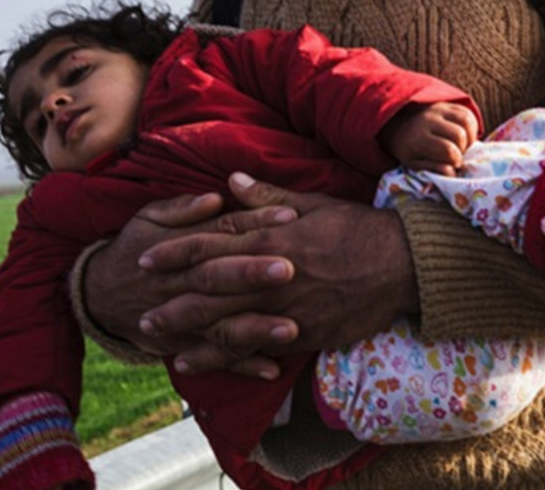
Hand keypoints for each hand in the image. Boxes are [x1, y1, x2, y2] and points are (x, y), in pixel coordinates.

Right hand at [82, 191, 299, 376]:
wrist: (100, 292)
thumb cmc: (138, 245)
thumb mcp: (150, 217)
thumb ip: (184, 207)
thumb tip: (214, 197)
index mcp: (182, 246)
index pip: (222, 231)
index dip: (254, 222)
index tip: (290, 216)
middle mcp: (183, 283)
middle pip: (219, 277)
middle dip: (252, 274)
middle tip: (289, 269)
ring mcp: (184, 318)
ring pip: (219, 323)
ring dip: (255, 329)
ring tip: (291, 329)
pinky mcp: (185, 344)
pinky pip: (215, 358)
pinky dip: (243, 366)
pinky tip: (273, 370)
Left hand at [137, 173, 418, 374]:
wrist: (405, 265)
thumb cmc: (361, 229)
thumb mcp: (317, 203)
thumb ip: (268, 195)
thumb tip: (229, 181)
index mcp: (277, 237)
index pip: (215, 243)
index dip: (176, 251)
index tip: (146, 258)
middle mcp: (276, 275)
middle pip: (212, 288)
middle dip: (172, 298)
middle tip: (139, 307)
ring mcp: (290, 308)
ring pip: (228, 323)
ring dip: (188, 332)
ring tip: (158, 336)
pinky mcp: (305, 334)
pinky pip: (257, 348)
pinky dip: (224, 357)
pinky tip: (198, 362)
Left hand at [378, 101, 478, 175]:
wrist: (398, 125)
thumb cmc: (408, 150)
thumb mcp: (414, 164)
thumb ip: (433, 170)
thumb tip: (453, 173)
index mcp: (419, 139)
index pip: (448, 149)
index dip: (456, 160)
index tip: (453, 164)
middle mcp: (429, 120)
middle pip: (459, 134)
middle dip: (463, 149)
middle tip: (458, 154)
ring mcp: (438, 109)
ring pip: (466, 120)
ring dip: (470, 136)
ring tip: (463, 145)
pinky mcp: (446, 104)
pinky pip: (467, 112)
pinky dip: (471, 126)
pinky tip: (465, 136)